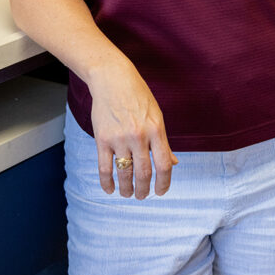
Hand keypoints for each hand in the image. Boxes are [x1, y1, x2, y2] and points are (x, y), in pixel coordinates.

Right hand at [88, 59, 177, 199]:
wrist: (113, 79)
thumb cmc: (138, 96)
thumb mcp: (156, 115)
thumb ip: (163, 141)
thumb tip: (172, 163)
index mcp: (156, 129)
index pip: (164, 164)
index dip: (164, 182)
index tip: (162, 191)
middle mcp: (139, 136)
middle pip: (144, 173)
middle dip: (144, 190)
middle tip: (143, 196)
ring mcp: (120, 138)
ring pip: (125, 173)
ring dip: (127, 189)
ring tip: (128, 194)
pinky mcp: (102, 139)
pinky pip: (105, 168)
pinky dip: (107, 183)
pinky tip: (110, 189)